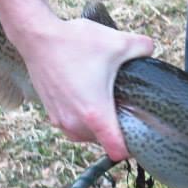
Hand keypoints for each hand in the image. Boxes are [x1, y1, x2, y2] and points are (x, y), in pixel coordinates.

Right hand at [0, 0, 152, 160]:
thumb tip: (151, 51)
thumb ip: (144, 48)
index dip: (131, 147)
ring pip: (86, 135)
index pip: (117, 151)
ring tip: (104, 99)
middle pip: (103, 141)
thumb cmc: (75, 42)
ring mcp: (60, 120)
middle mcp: (75, 124)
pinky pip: (72, 125)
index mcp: (95, 114)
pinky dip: (81, 117)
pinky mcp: (51, 113)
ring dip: (96, 124)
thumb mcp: (119, 42)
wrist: (37, 36)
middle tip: (122, 105)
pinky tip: (87, 94)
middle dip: (114, 128)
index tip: (138, 134)